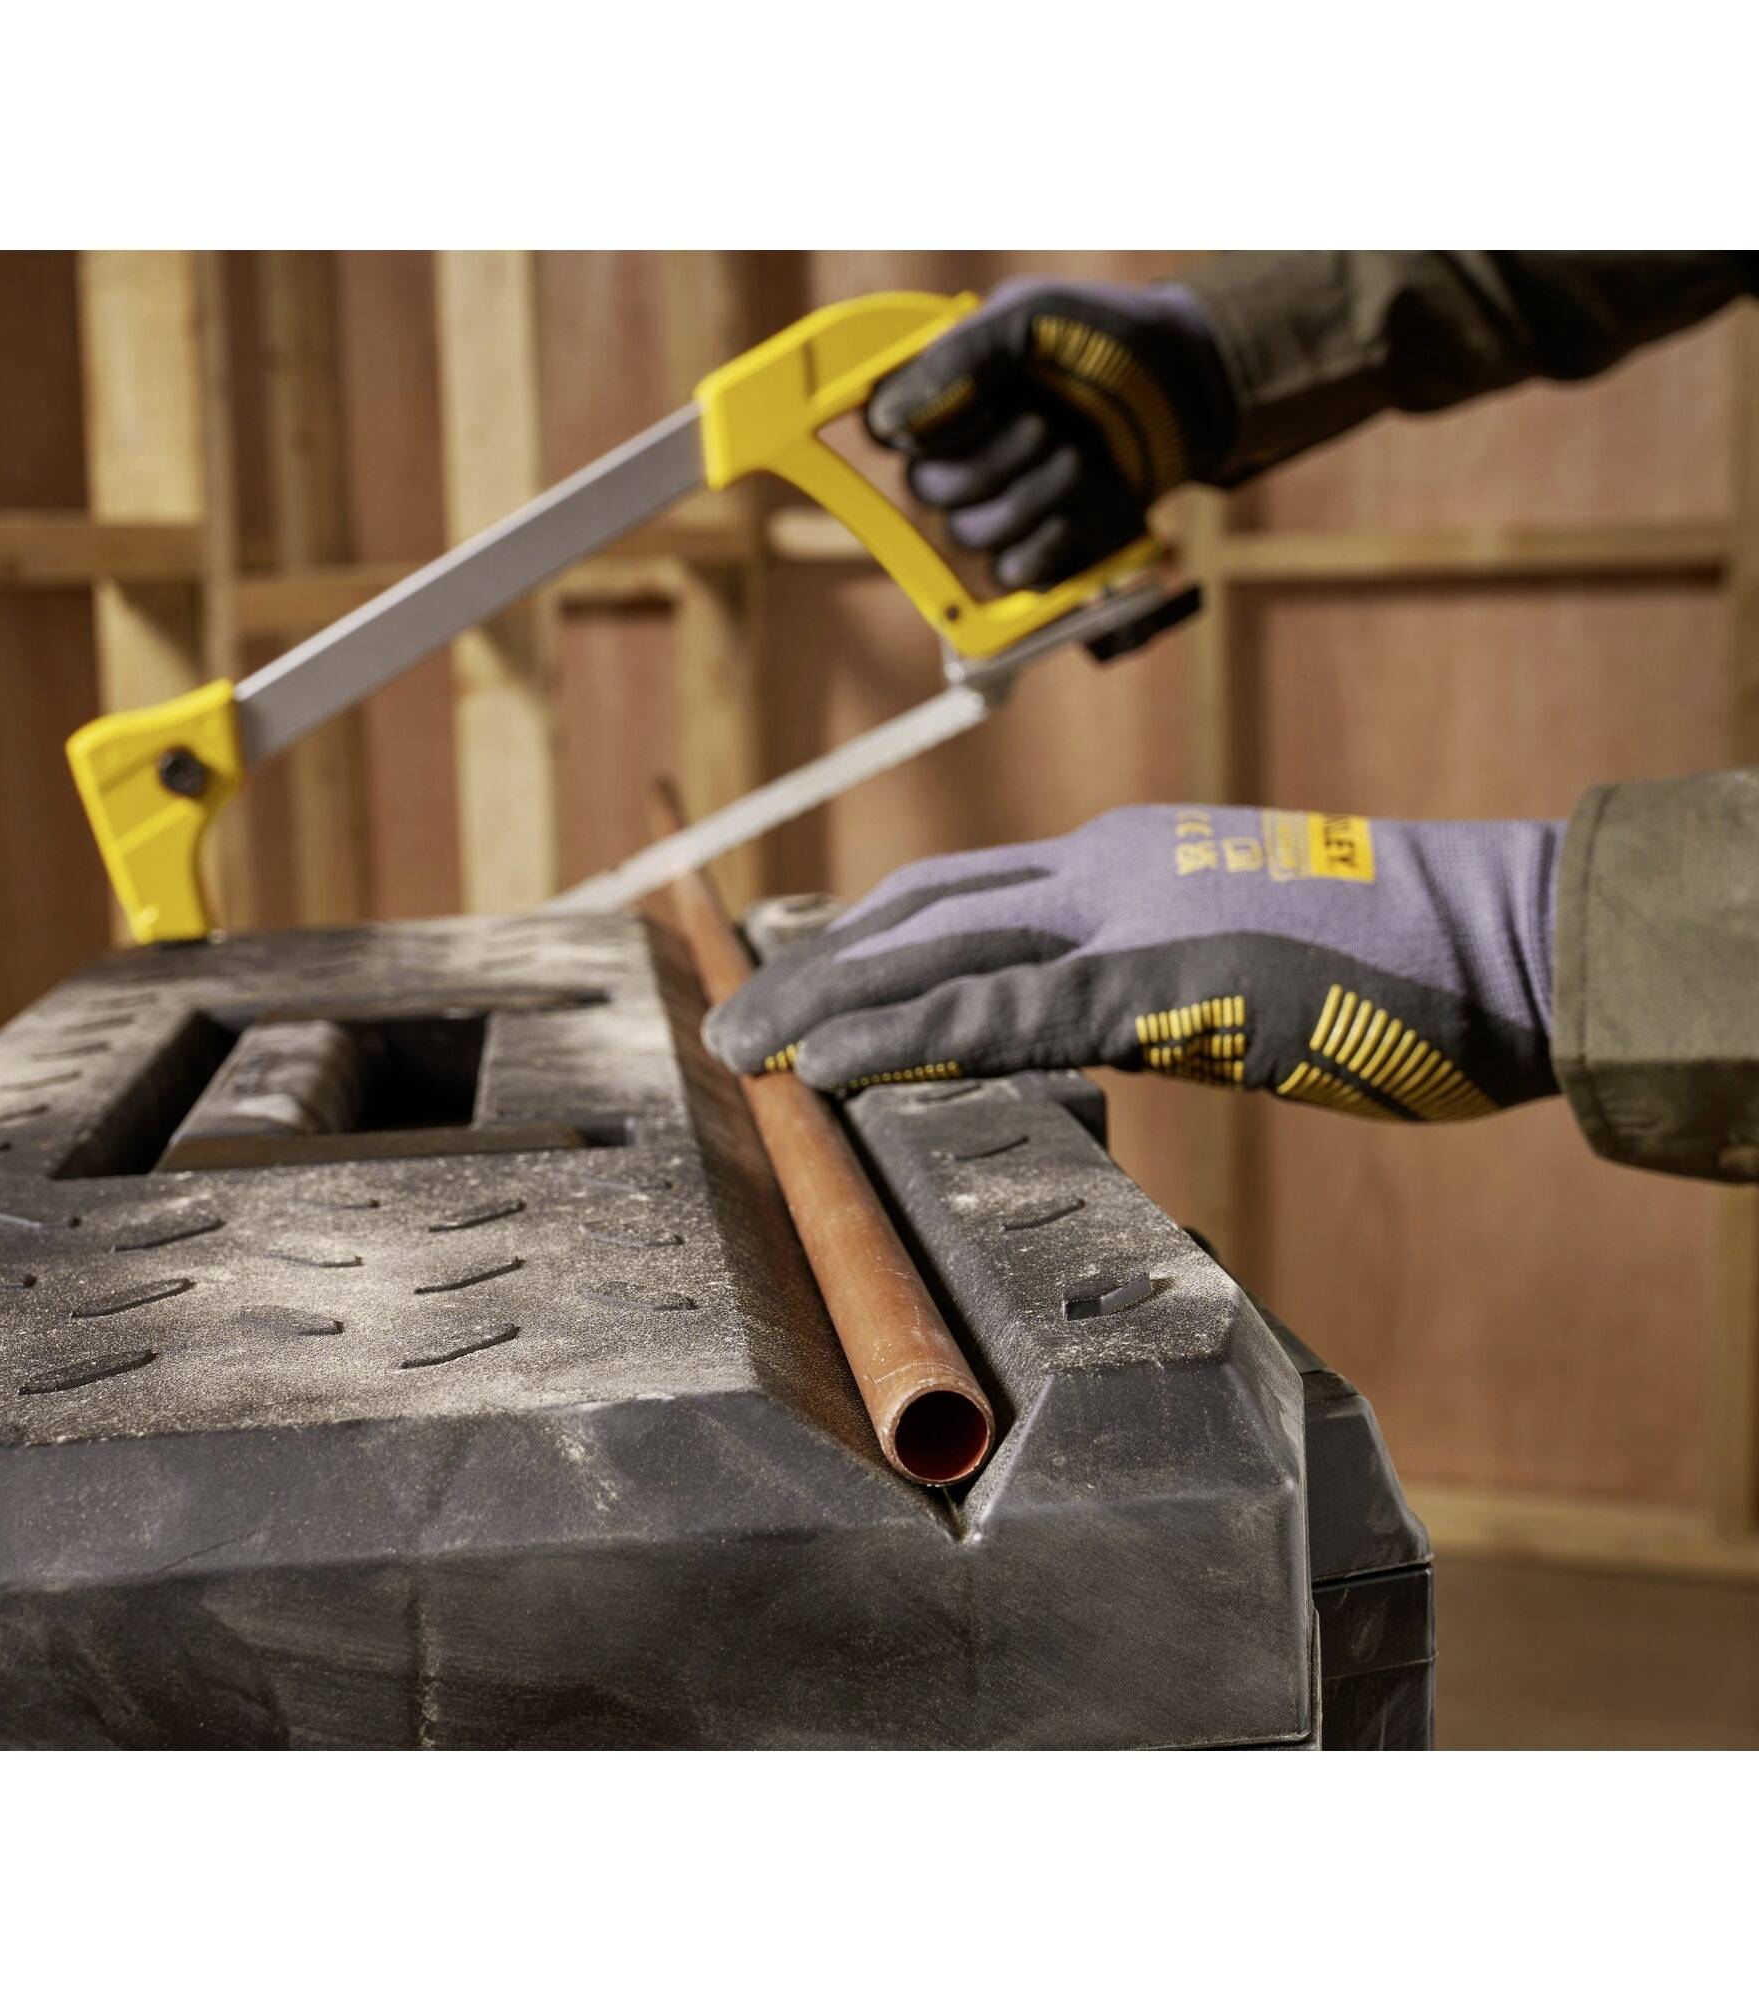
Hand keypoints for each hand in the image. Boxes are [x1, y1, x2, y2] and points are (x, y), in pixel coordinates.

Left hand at [705, 804, 1563, 1120]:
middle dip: (816, 968)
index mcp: (1125, 859)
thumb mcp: (1245, 951)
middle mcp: (1107, 868)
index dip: (863, 936)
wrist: (1509, 941)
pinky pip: (1004, 1015)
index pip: (959, 893)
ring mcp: (1128, 916)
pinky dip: (907, 1040)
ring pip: (936, 955)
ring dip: (827, 1005)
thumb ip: (1155, 973)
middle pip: (920, 913)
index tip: (797, 975)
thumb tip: (1100, 1017)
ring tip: (744, 1051)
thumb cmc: (1399, 959)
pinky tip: (834, 1068)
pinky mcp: (1161, 984)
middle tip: (733, 1022)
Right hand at [865, 278, 1236, 589]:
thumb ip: (957, 357)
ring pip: (967, 534)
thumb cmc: (1107, 339)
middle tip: (1045, 426)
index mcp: (943, 394)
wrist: (1189, 386)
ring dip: (1028, 498)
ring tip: (1077, 459)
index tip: (980, 400)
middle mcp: (961, 452)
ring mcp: (999, 503)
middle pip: (924, 489)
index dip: (922, 427)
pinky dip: (1046, 545)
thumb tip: (884, 419)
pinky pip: (1009, 573)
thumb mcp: (1030, 319)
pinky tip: (1080, 507)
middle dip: (990, 462)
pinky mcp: (1040, 549)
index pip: (885, 429)